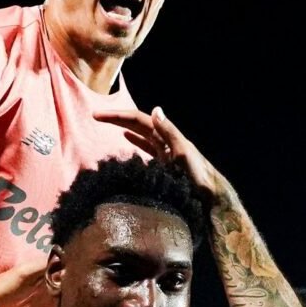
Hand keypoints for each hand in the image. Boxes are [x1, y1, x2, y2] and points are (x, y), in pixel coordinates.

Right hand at [95, 106, 232, 203]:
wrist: (210, 197)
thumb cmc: (198, 176)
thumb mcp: (183, 152)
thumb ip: (169, 132)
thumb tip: (155, 109)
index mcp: (167, 136)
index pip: (138, 120)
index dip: (117, 116)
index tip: (96, 116)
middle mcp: (165, 141)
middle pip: (137, 124)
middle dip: (117, 119)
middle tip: (95, 117)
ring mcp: (164, 152)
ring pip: (140, 134)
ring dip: (124, 126)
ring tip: (107, 123)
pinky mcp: (164, 164)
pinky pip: (145, 148)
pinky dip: (135, 140)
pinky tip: (126, 140)